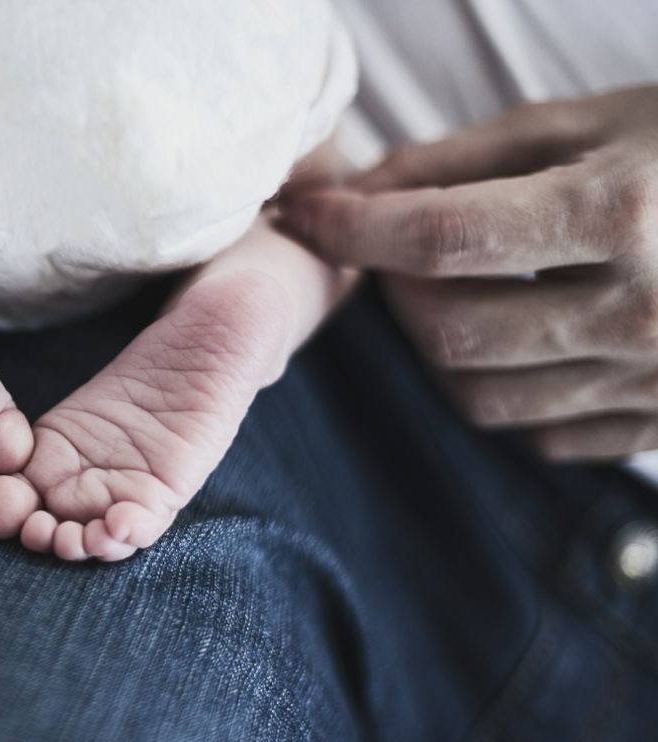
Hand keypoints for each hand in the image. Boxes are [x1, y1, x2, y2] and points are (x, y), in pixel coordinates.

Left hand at [281, 86, 657, 459]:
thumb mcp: (594, 122)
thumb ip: (466, 157)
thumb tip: (358, 191)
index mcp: (621, 213)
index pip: (443, 237)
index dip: (353, 228)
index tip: (305, 215)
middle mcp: (643, 309)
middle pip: (448, 333)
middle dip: (393, 292)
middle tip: (393, 249)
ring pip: (480, 397)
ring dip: (437, 346)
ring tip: (451, 292)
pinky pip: (538, 433)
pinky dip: (503, 390)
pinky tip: (522, 339)